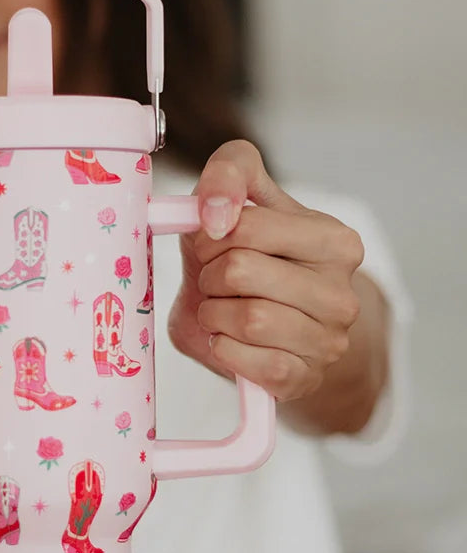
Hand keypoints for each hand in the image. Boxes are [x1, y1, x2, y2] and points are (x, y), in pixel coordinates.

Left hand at [166, 140, 365, 401]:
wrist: (267, 329)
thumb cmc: (251, 257)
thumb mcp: (242, 202)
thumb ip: (230, 173)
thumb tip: (216, 211)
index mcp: (335, 241)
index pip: (247, 225)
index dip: (210, 236)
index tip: (212, 244)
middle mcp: (342, 292)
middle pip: (241, 271)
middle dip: (210, 276)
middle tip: (215, 281)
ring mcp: (329, 341)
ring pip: (247, 320)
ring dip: (213, 314)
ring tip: (221, 310)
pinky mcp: (304, 379)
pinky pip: (249, 363)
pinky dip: (223, 350)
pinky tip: (228, 340)